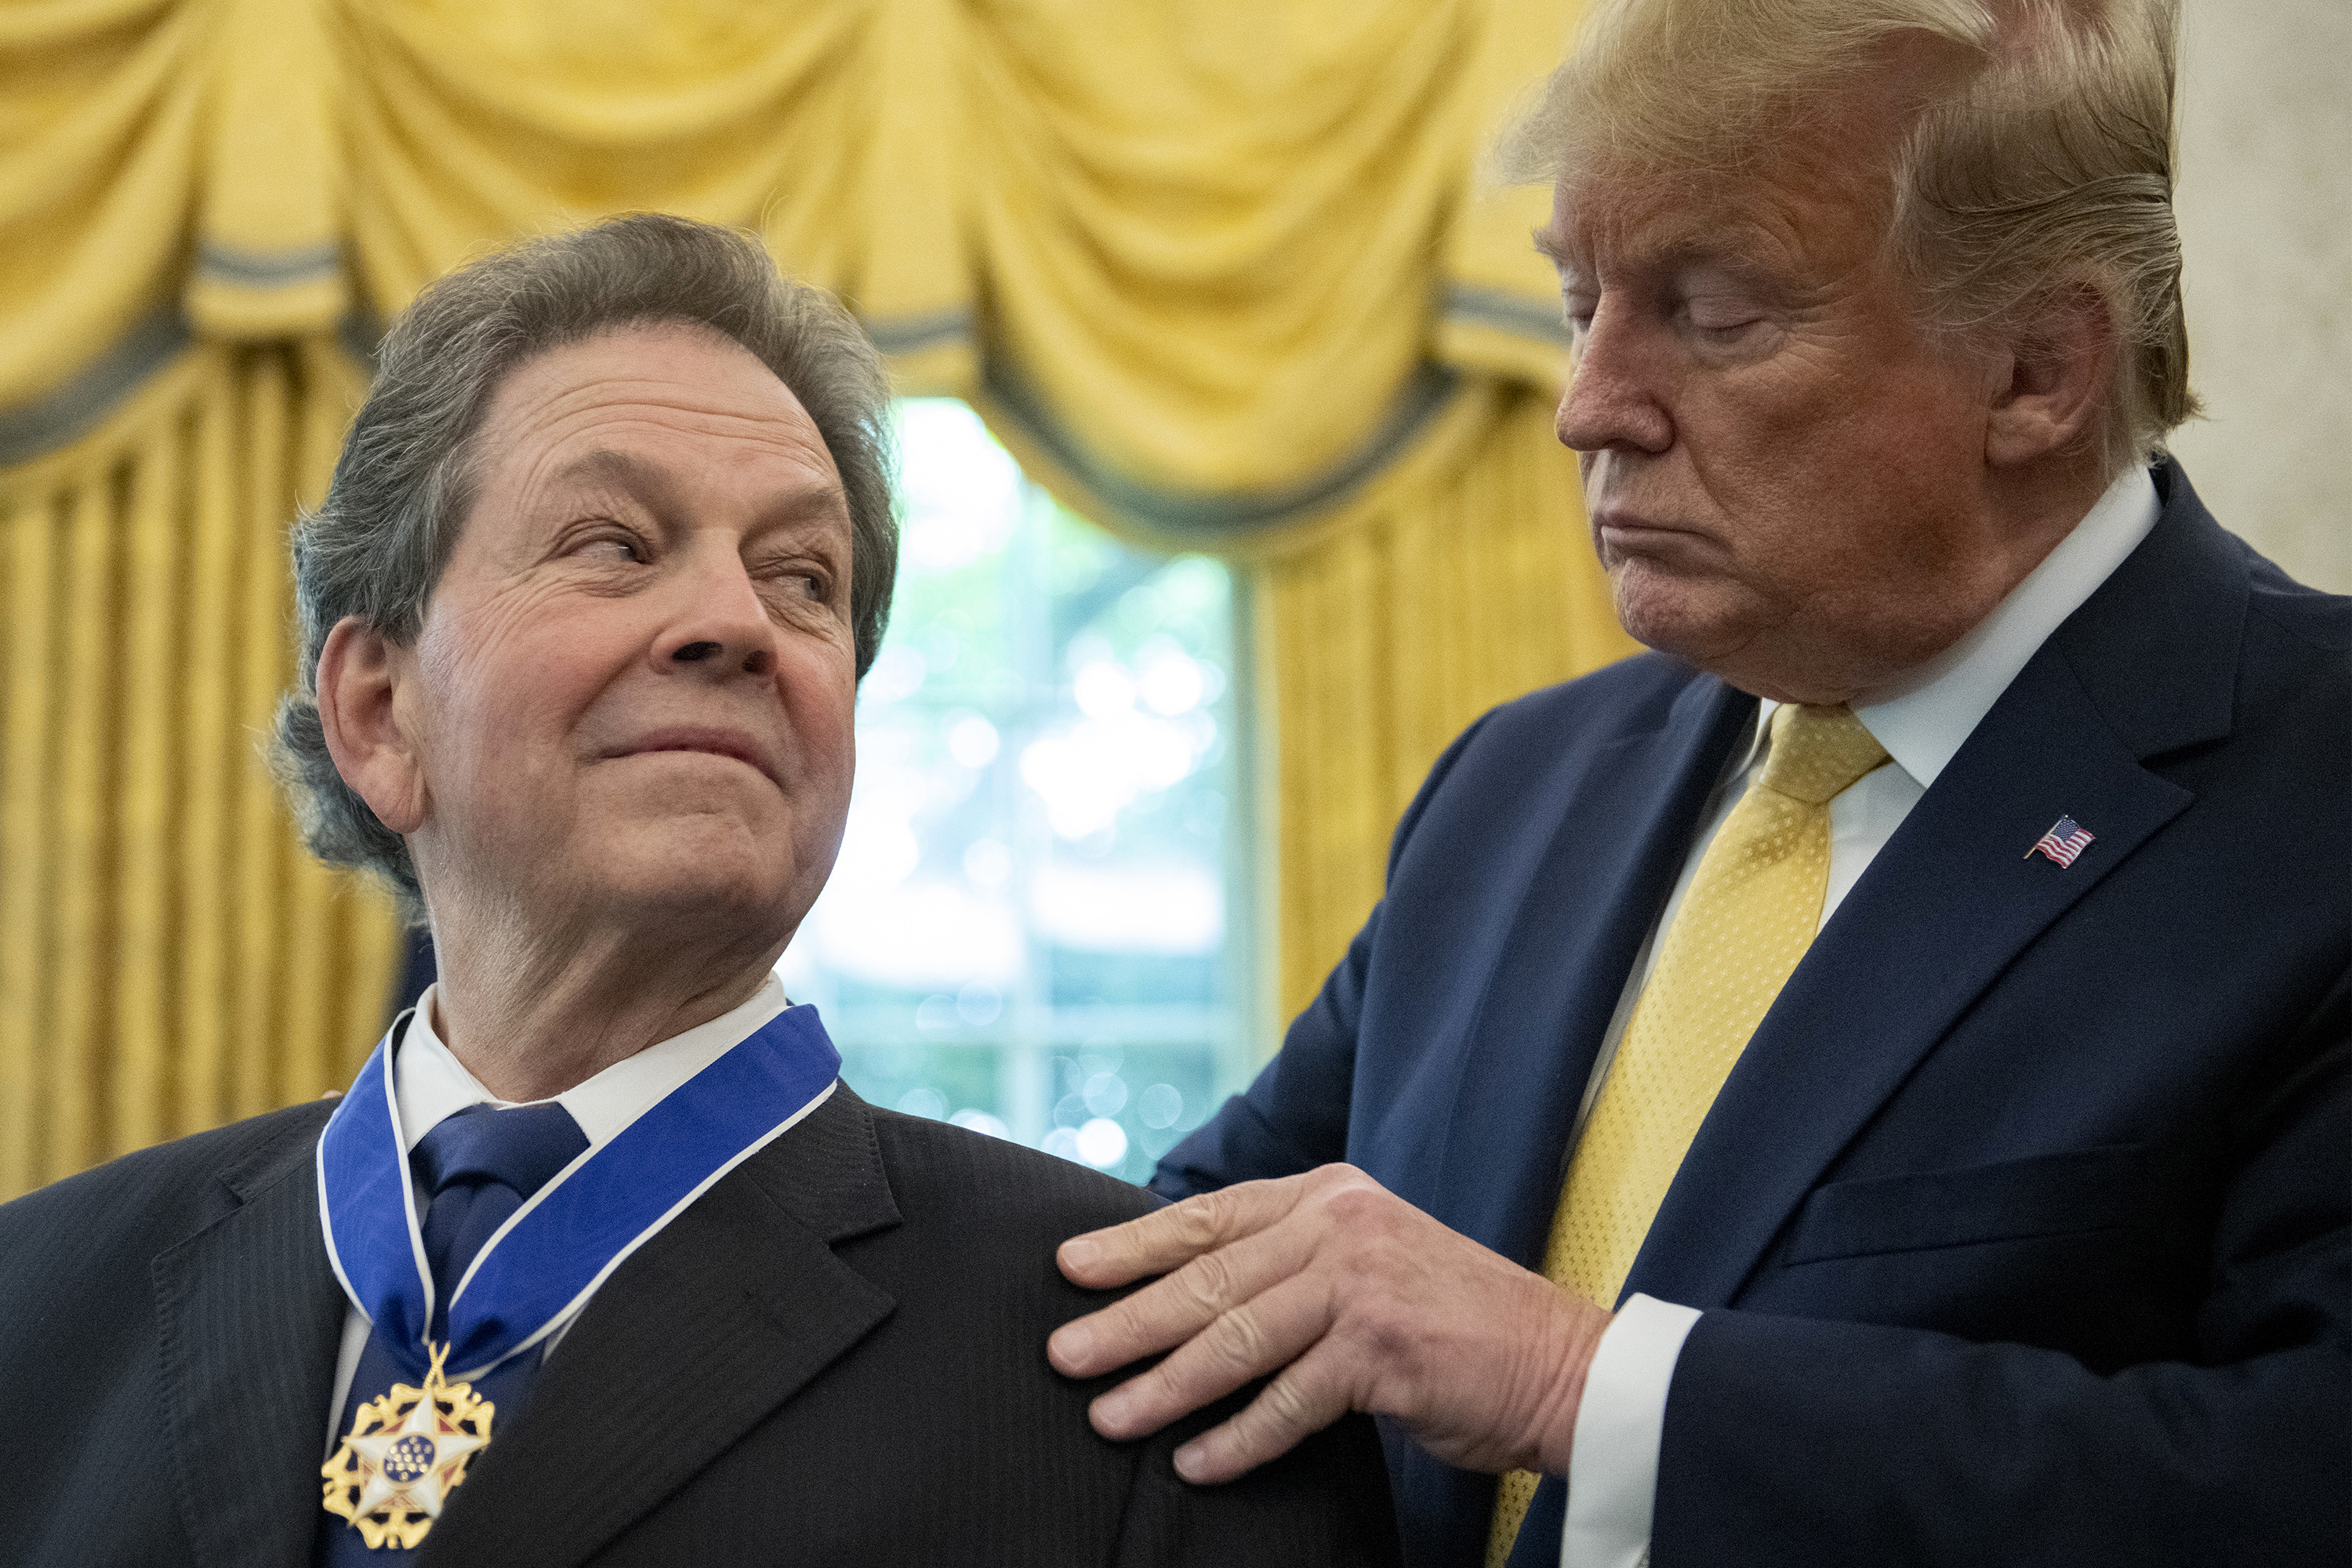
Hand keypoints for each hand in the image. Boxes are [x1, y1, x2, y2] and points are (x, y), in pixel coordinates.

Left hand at [1048, 1164, 1610, 1483]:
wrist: (1560, 1362)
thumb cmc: (1454, 1322)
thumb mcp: (1369, 1260)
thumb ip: (1292, 1263)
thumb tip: (1187, 1295)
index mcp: (1328, 1194)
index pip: (1211, 1218)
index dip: (1134, 1245)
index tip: (1071, 1269)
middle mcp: (1339, 1224)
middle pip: (1209, 1277)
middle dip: (1128, 1320)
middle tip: (1064, 1353)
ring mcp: (1360, 1283)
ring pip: (1236, 1338)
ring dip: (1164, 1384)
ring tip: (1109, 1415)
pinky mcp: (1381, 1349)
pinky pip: (1287, 1401)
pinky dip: (1237, 1437)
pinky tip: (1196, 1461)